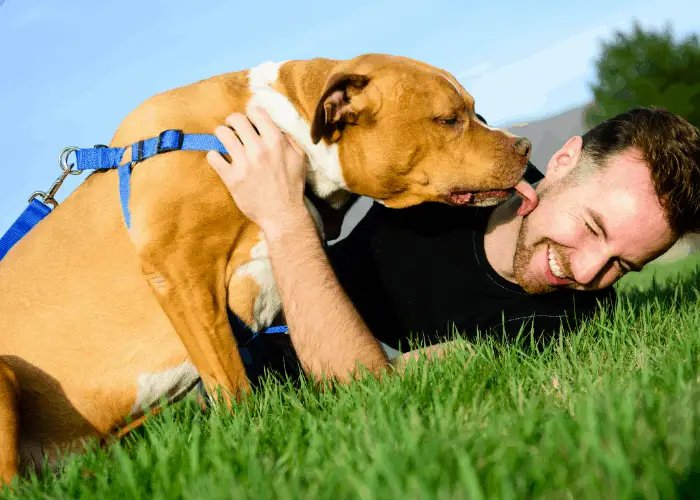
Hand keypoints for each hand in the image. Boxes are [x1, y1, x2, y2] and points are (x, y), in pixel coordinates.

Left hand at [206, 107, 309, 236]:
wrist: (282, 214)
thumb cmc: (292, 186)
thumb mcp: (299, 159)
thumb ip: (288, 139)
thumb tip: (276, 125)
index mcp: (276, 142)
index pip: (256, 112)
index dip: (251, 114)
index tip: (250, 121)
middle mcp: (258, 149)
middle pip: (236, 119)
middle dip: (233, 122)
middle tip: (234, 129)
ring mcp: (243, 164)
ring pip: (222, 134)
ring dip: (221, 135)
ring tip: (225, 140)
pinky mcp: (232, 178)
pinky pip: (213, 157)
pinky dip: (214, 156)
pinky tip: (219, 159)